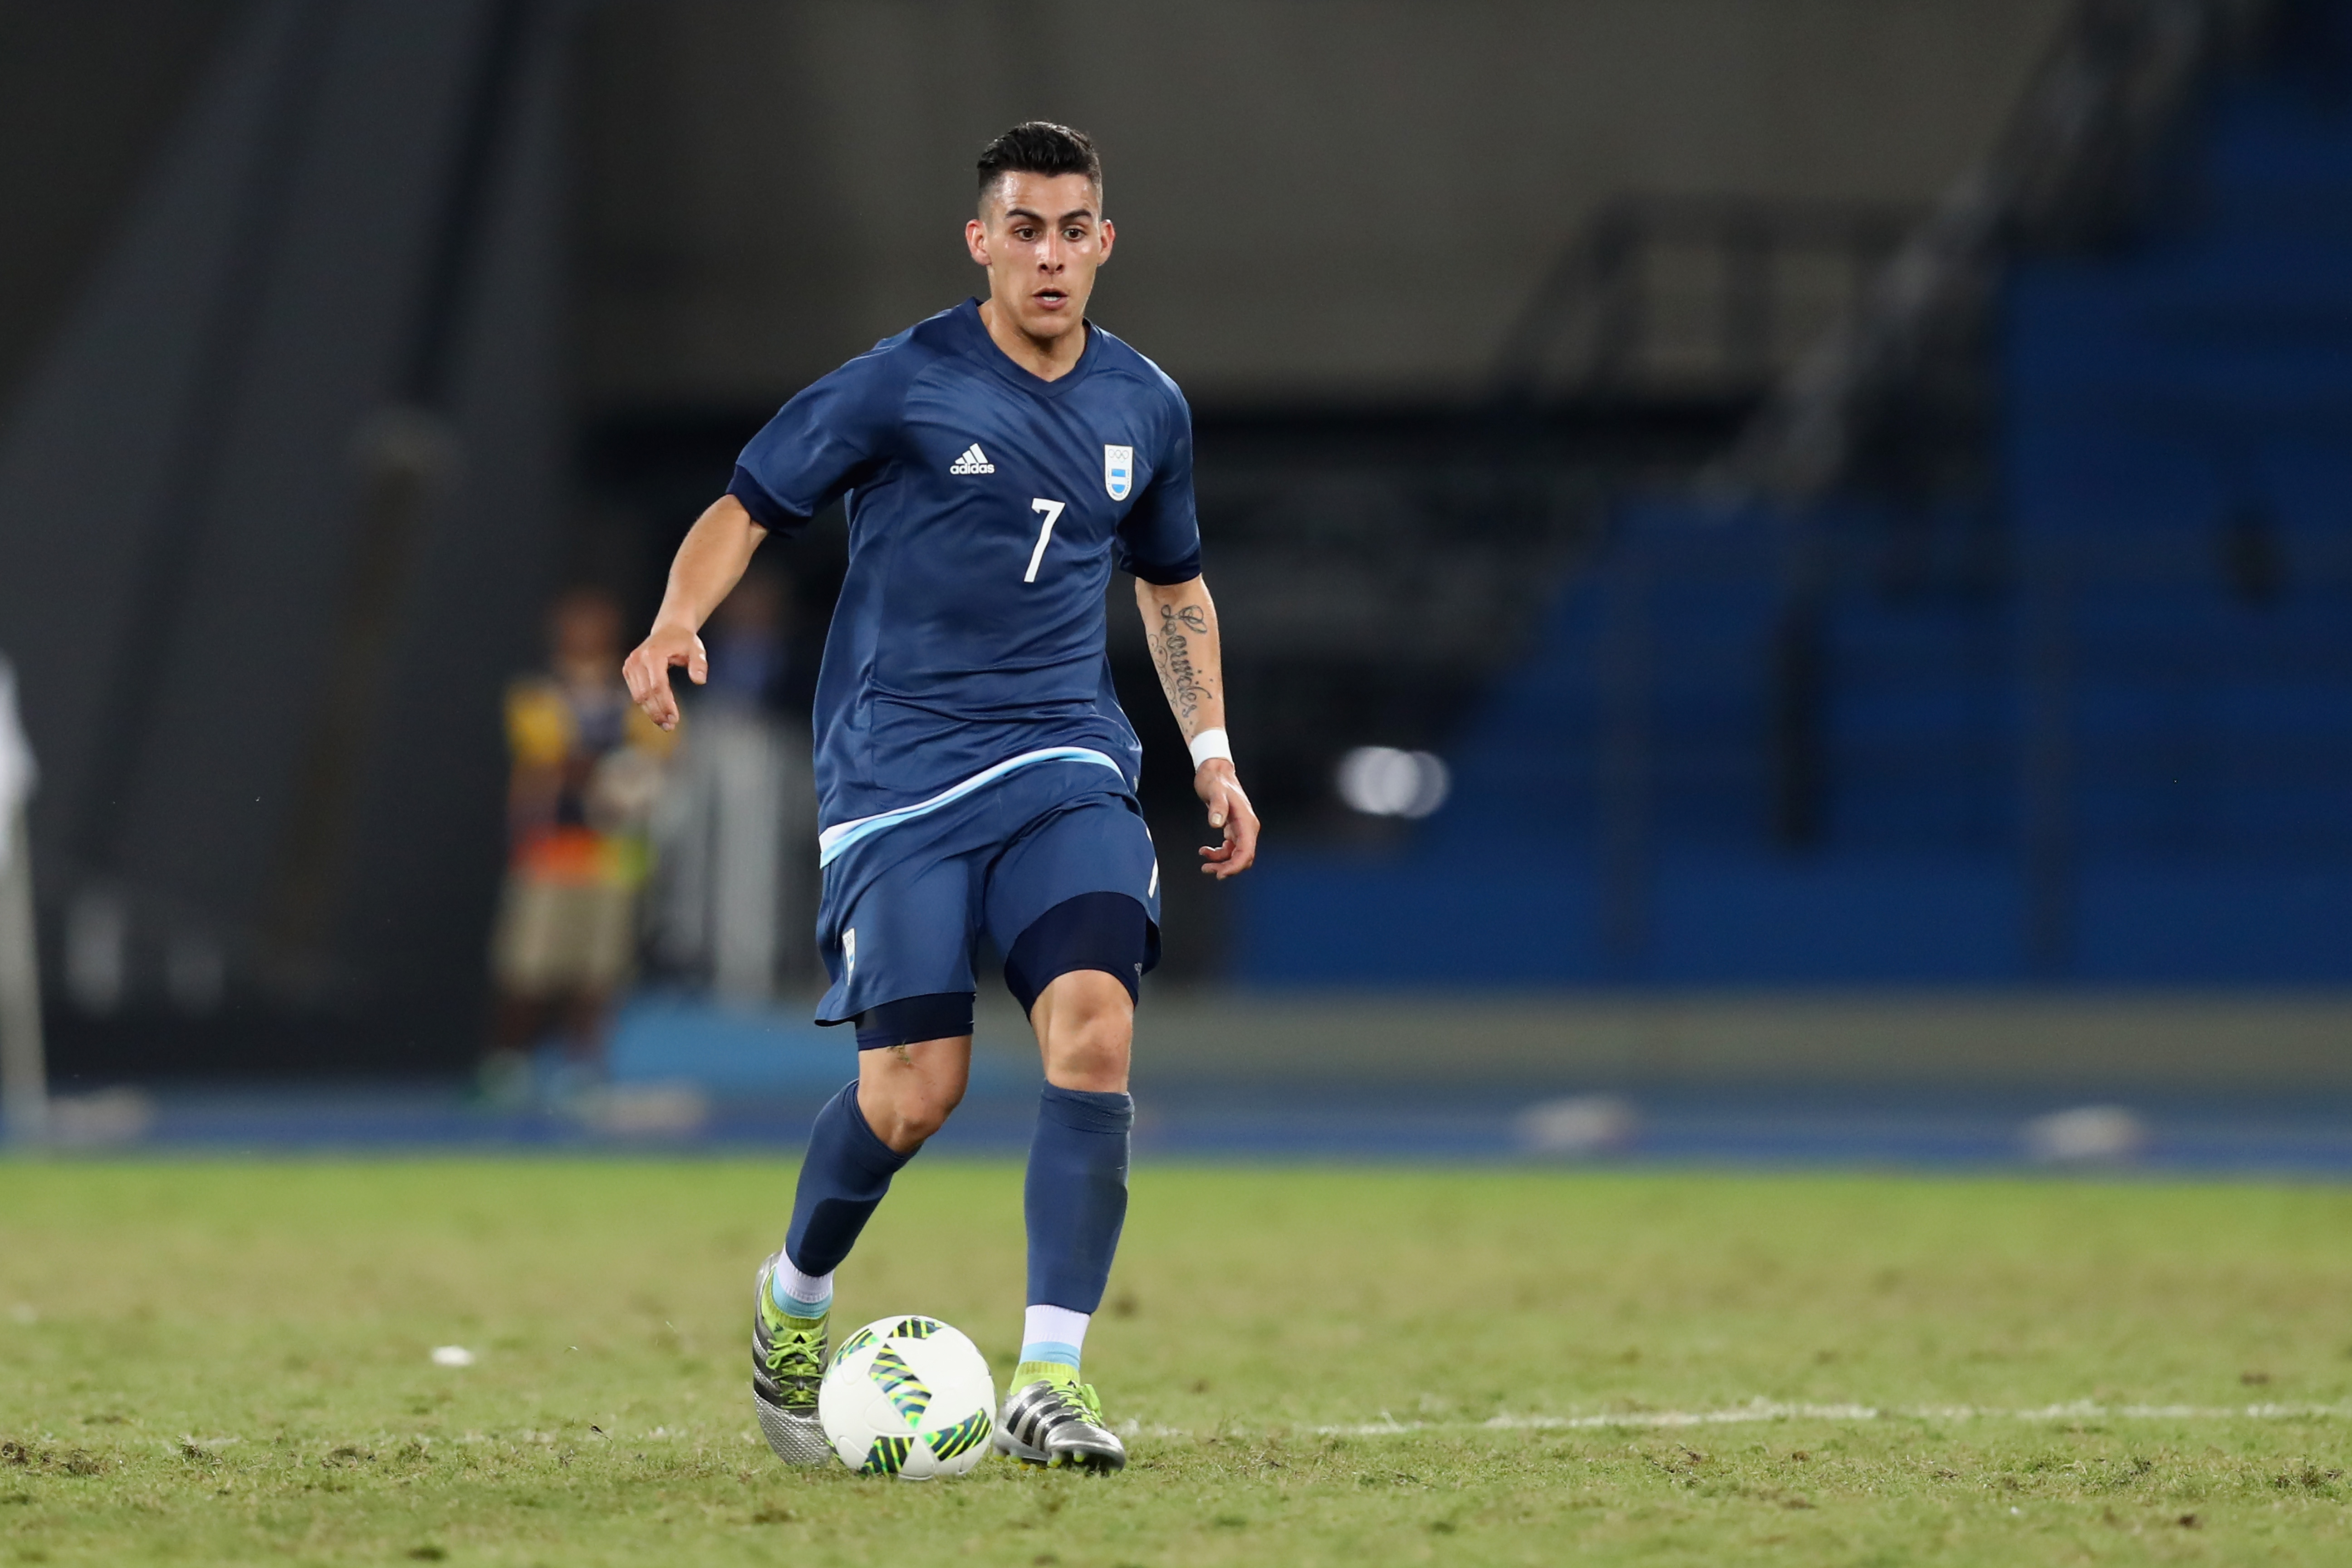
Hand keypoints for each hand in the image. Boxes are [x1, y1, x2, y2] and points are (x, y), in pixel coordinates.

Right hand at [621, 621, 705, 730]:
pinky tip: (658, 714)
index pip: (658, 685)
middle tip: (671, 727)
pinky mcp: (628, 670)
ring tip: (666, 725)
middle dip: (658, 712)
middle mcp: (637, 659)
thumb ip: (699, 664)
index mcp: (653, 654)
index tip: (675, 718)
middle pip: (645, 694)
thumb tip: (699, 681)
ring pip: (638, 696)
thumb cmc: (685, 641)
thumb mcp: (697, 650)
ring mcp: (630, 664)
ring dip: (651, 712)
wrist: (669, 629)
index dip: (666, 704)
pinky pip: (635, 692)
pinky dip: (646, 705)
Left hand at [1193, 758, 1259, 877]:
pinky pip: (1230, 849)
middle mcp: (1247, 827)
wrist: (1215, 771)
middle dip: (1228, 868)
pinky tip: (1205, 851)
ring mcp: (1241, 828)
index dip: (1235, 866)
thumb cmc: (1215, 780)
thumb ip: (1217, 807)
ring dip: (1222, 863)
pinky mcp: (1233, 828)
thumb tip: (1216, 824)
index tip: (1221, 874)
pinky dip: (1219, 854)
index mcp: (1246, 821)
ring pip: (1237, 855)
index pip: (1246, 851)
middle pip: (1244, 857)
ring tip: (1204, 864)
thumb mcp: (1215, 791)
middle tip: (1208, 870)